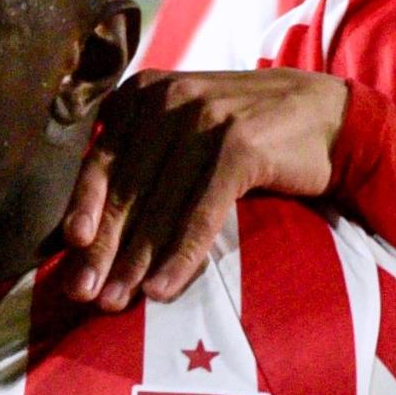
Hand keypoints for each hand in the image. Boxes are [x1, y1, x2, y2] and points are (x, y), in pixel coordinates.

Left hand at [62, 69, 351, 309]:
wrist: (327, 115)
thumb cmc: (247, 131)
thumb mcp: (186, 123)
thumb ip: (142, 150)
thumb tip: (88, 219)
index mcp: (144, 93)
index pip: (102, 158)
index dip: (83, 207)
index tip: (69, 249)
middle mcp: (169, 100)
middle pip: (126, 187)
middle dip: (102, 247)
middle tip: (84, 292)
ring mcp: (205, 121)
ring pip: (159, 206)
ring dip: (135, 261)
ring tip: (118, 302)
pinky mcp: (240, 148)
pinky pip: (200, 214)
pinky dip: (179, 257)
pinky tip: (161, 290)